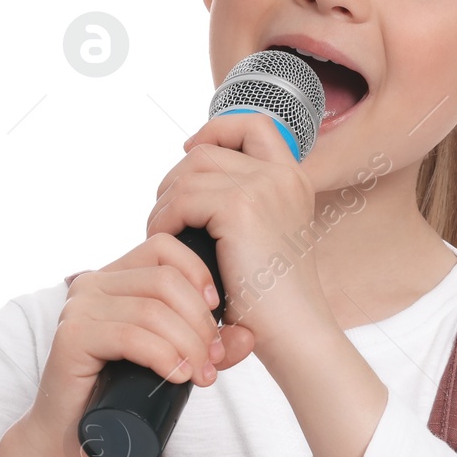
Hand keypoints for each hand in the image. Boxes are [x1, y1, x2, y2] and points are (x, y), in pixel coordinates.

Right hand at [23, 234, 256, 456]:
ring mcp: (78, 308)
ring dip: (188, 344)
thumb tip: (248, 336)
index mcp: (114, 277)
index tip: (218, 310)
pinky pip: (131, 335)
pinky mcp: (71, 337)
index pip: (164, 248)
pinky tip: (178, 376)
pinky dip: (164, 356)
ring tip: (201, 375)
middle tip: (214, 358)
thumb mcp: (175, 359)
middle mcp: (92, 284)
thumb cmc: (124, 394)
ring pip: (152, 310)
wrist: (75, 436)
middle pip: (164, 280)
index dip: (198, 273)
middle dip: (200, 320)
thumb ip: (210, 345)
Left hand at [145, 112, 332, 356]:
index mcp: (294, 179)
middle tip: (167, 218)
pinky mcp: (240, 207)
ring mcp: (264, 187)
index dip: (217, 130)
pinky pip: (182, 198)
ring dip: (165, 202)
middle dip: (177, 179)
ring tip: (162, 235)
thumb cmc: (273, 299)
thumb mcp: (265, 238)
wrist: (293, 332)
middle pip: (209, 149)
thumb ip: (243, 203)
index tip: (191, 152)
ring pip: (190, 171)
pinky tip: (165, 244)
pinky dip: (164, 220)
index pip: (253, 124)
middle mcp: (283, 176)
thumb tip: (192, 176)